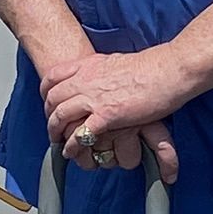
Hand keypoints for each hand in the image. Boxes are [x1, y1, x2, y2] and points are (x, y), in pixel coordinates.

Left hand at [44, 45, 184, 182]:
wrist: (167, 70)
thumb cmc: (151, 66)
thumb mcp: (116, 62)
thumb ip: (103, 69)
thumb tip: (101, 74)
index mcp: (89, 65)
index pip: (53, 77)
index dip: (46, 92)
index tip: (47, 101)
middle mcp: (86, 80)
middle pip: (53, 98)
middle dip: (48, 115)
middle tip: (52, 127)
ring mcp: (94, 98)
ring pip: (60, 116)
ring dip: (55, 131)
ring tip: (58, 142)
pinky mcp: (106, 116)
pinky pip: (80, 133)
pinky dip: (72, 145)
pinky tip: (71, 151)